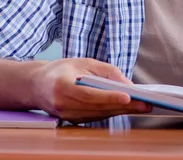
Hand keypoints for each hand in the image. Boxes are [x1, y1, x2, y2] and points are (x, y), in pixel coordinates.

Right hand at [30, 58, 151, 123]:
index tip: (128, 96)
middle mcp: (63, 104)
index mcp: (62, 86)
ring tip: (141, 106)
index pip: (89, 94)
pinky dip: (112, 112)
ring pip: (99, 115)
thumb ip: (106, 72)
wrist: (37, 85)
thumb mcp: (84, 62)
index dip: (109, 96)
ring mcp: (67, 116)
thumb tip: (127, 85)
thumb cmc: (62, 70)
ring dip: (121, 111)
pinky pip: (96, 117)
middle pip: (97, 107)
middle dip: (123, 106)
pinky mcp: (72, 121)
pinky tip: (127, 109)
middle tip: (145, 103)